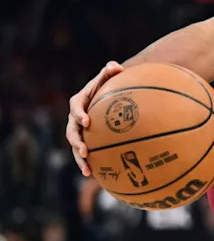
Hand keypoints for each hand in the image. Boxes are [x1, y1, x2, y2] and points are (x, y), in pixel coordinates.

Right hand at [66, 61, 123, 175]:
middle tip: (85, 151)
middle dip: (76, 143)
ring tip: (87, 170)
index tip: (86, 122)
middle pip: (71, 132)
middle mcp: (74, 118)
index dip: (79, 115)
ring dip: (79, 159)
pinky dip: (88, 163)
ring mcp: (78, 131)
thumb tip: (115, 66)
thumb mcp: (106, 77)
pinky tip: (96, 175)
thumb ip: (109, 71)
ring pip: (75, 146)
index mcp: (78, 102)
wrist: (104, 96)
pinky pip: (85, 153)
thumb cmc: (107, 85)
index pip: (75, 108)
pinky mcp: (85, 140)